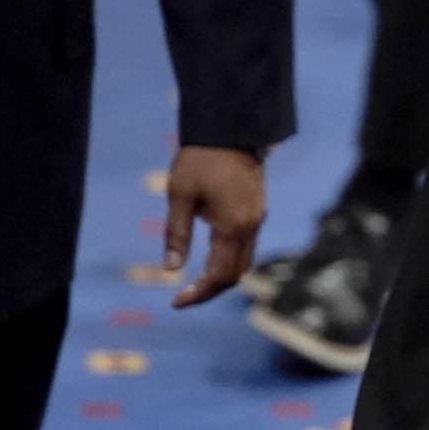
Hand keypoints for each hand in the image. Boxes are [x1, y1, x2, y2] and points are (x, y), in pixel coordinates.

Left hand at [162, 144, 265, 306]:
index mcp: (233, 225)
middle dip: (210, 290)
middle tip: (182, 296)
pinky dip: (228, 259)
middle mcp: (251, 226)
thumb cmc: (200, 158)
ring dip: (220, 276)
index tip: (175, 301)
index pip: (220, 276)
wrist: (230, 127)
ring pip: (244, 262)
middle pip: (236, 274)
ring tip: (193, 280)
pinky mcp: (257, 210)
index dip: (199, 294)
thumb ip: (177, 234)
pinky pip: (246, 246)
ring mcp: (257, 218)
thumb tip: (170, 269)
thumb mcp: (179, 195)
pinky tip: (208, 256)